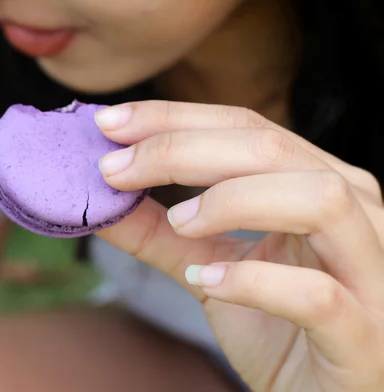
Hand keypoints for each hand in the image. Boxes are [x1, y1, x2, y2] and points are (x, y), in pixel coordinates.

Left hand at [94, 101, 383, 391]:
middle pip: (272, 149)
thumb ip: (157, 233)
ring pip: (318, 199)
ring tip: (178, 223)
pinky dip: (252, 282)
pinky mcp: (365, 334)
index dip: (173, 119)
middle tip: (115, 169)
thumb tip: (97, 199)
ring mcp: (370, 271)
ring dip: (231, 201)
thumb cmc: (274, 326)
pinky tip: (206, 283)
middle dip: (180, 150)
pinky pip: (318, 294)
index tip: (109, 126)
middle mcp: (357, 213)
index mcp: (319, 183)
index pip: (246, 127)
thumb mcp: (207, 268)